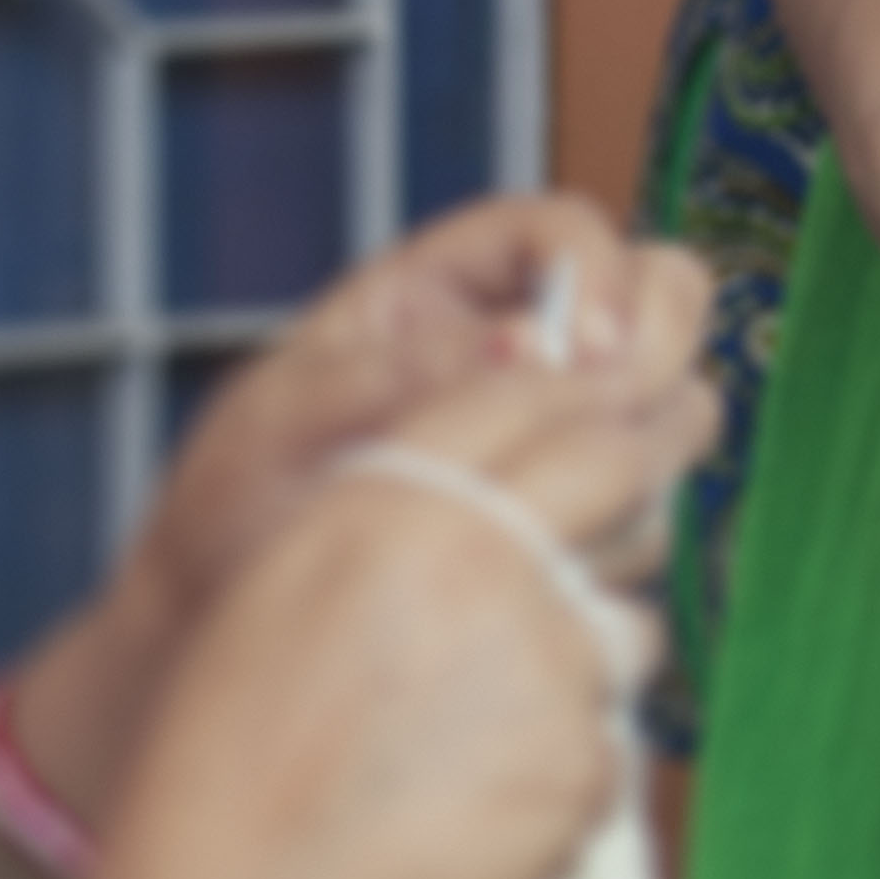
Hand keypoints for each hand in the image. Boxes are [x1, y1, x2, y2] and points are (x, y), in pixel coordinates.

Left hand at [0, 192, 652, 825]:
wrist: (214, 643)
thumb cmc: (229, 514)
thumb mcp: (287, 420)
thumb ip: (400, 372)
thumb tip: (527, 345)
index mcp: (437, 298)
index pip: (561, 235)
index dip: (600, 274)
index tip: (593, 353)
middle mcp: (513, 365)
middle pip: (656, 305)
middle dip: (653, 351)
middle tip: (620, 418)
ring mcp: (550, 456)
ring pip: (665, 423)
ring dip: (638, 462)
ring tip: (550, 522)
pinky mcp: (564, 540)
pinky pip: (644, 524)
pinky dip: (618, 545)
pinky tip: (549, 580)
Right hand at [54, 246, 721, 878]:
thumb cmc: (230, 775)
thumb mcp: (278, 597)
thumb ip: (384, 524)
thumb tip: (491, 489)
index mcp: (388, 504)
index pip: (522, 395)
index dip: (573, 397)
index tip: (603, 406)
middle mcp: (481, 560)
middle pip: (614, 465)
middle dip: (651, 456)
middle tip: (678, 443)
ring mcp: (548, 662)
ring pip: (630, 619)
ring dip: (595, 651)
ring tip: (493, 728)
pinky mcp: (586, 764)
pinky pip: (607, 742)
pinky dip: (564, 768)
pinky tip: (480, 809)